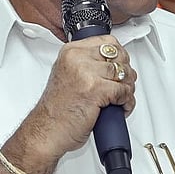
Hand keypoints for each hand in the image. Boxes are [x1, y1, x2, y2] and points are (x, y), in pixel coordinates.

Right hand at [22, 35, 136, 161]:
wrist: (46, 132)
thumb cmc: (56, 110)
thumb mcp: (66, 75)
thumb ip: (85, 64)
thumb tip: (111, 62)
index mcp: (70, 52)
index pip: (108, 41)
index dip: (120, 56)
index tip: (120, 67)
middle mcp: (77, 59)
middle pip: (120, 56)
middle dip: (126, 72)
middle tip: (123, 85)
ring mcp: (86, 73)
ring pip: (124, 73)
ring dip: (128, 88)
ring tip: (121, 98)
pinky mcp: (95, 89)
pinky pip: (124, 91)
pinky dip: (127, 102)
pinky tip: (120, 107)